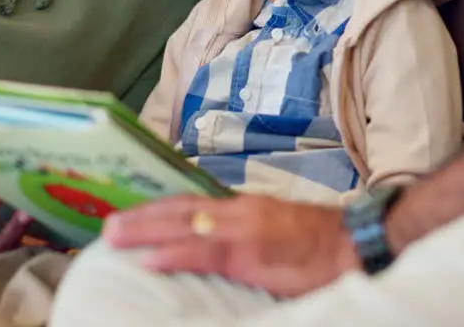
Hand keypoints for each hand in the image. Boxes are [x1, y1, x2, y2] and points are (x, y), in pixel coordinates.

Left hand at [102, 194, 360, 297]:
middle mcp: (238, 211)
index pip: (192, 203)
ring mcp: (243, 230)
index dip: (159, 209)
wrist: (355, 245)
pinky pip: (203, 252)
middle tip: (108, 225)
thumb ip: (245, 235)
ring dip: (145, 230)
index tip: (130, 214)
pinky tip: (149, 260)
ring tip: (114, 237)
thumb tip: (215, 246)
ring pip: (183, 225)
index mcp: (244, 208)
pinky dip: (173, 254)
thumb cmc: (321, 245)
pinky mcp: (250, 253)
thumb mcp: (277, 233)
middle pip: (179, 209)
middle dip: (142, 216)